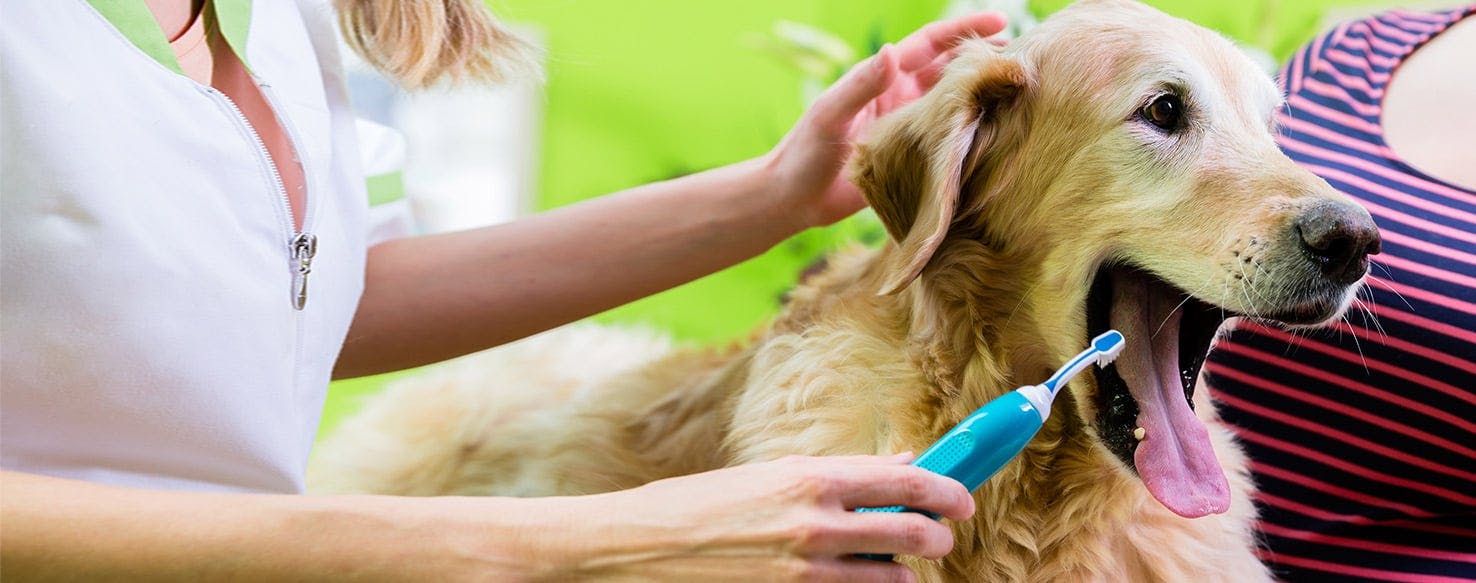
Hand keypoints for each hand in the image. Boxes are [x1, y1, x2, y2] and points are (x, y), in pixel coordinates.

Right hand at [545, 454, 974, 580]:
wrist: (635, 549)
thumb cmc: (699, 506)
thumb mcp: (770, 476)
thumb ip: (840, 475)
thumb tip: (900, 463)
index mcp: (810, 478)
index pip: (907, 481)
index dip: (948, 490)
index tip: (963, 499)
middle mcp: (814, 524)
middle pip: (915, 535)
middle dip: (937, 539)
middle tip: (938, 539)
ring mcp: (804, 573)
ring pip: (893, 581)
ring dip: (902, 575)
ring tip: (889, 568)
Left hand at [763, 13, 1007, 229]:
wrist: (792, 199)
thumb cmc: (804, 152)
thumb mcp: (831, 114)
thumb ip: (861, 85)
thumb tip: (892, 52)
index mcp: (884, 79)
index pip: (930, 45)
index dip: (963, 31)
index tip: (1000, 23)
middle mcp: (902, 99)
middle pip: (951, 71)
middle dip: (984, 62)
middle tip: (1024, 62)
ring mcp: (910, 129)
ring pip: (955, 106)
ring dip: (984, 100)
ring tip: (1021, 97)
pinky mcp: (912, 161)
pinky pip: (948, 144)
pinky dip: (973, 139)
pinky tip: (999, 141)